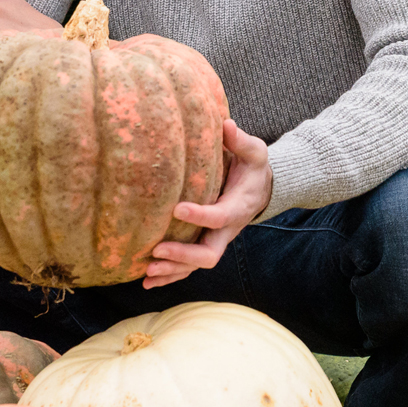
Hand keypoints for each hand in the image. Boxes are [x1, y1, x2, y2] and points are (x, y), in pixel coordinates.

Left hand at [143, 120, 272, 288]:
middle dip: (182, 255)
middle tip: (156, 250)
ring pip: (195, 266)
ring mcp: (216, 241)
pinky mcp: (204, 245)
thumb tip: (226, 125)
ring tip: (146, 272)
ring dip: (172, 271)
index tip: (177, 208)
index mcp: (238, 207)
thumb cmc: (253, 168)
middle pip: (208, 254)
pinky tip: (147, 281)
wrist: (260, 189)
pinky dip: (169, 276)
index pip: (220, 217)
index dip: (200, 216)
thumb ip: (241, 141)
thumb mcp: (254, 152)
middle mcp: (227, 231)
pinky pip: (187, 267)